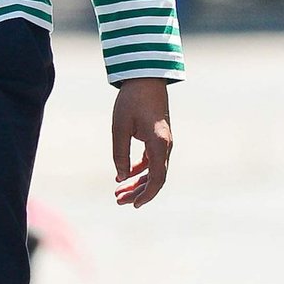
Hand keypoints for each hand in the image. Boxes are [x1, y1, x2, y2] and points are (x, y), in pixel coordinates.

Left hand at [112, 78, 172, 207]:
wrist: (146, 78)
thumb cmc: (131, 100)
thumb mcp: (120, 127)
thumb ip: (120, 154)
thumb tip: (121, 178)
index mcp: (159, 144)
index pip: (158, 178)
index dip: (147, 195)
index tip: (133, 205)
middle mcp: (166, 146)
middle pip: (156, 178)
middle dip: (138, 193)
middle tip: (118, 201)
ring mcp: (164, 142)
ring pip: (155, 171)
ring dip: (139, 183)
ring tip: (119, 193)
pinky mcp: (159, 138)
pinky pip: (152, 161)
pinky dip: (141, 170)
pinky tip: (126, 176)